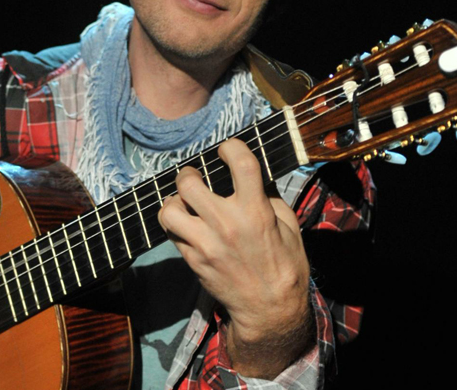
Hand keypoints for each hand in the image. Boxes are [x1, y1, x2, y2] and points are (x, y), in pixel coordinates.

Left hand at [157, 138, 312, 377]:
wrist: (270, 309)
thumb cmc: (284, 265)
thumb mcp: (287, 226)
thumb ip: (267, 198)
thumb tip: (251, 177)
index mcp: (256, 211)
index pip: (240, 162)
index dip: (230, 147)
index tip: (226, 150)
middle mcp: (227, 223)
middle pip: (188, 183)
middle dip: (188, 173)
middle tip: (194, 177)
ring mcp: (206, 243)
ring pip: (168, 210)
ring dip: (174, 201)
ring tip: (184, 203)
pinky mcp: (193, 260)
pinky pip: (172, 233)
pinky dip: (176, 225)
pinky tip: (187, 225)